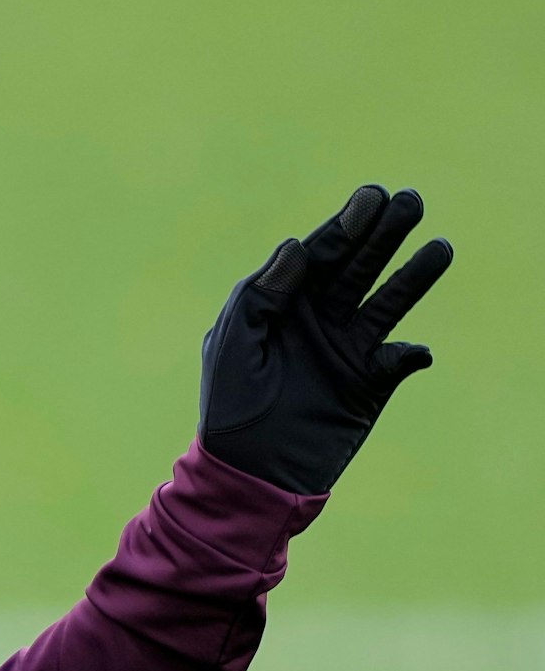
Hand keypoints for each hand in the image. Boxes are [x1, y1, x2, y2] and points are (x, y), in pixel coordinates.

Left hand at [199, 185, 451, 494]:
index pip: (318, 255)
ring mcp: (348, 348)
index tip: (369, 199)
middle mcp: (319, 318)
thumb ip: (262, 293)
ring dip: (413, 277)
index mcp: (282, 303)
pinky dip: (411, 353)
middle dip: (383, 235)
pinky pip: (400, 359)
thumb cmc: (231, 405)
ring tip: (439, 248)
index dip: (343, 226)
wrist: (251, 471)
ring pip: (387, 302)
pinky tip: (413, 350)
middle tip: (410, 202)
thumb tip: (295, 246)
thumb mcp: (234, 343)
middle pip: (358, 267)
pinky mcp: (370, 382)